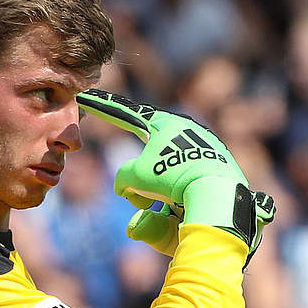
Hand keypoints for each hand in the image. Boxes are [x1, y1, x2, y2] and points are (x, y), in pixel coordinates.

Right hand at [80, 90, 276, 264]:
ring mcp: (205, 147)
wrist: (216, 192)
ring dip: (161, 194)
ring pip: (169, 174)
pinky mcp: (221, 167)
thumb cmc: (171, 179)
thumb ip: (123, 179)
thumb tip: (128, 188)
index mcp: (165, 123)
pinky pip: (191, 183)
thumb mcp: (136, 176)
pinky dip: (183, 198)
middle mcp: (187, 130)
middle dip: (143, 182)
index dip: (103, 108)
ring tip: (165, 208)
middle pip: (150, 157)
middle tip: (145, 200)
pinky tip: (187, 207)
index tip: (87, 99)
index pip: (125, 115)